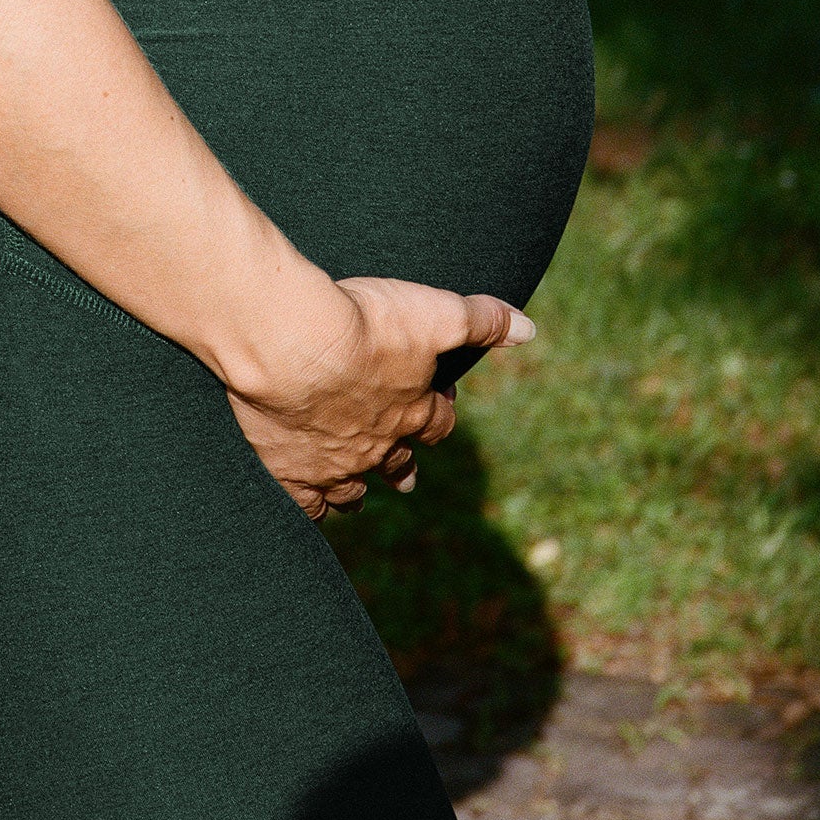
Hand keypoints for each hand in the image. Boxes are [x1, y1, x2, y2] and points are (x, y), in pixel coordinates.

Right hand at [221, 275, 535, 520]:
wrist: (292, 344)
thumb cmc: (365, 324)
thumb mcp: (435, 312)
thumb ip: (481, 320)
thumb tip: (528, 330)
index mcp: (413, 411)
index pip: (436, 422)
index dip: (439, 414)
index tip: (438, 407)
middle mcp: (377, 446)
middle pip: (396, 462)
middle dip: (403, 465)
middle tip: (407, 477)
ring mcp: (333, 465)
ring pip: (351, 490)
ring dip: (357, 493)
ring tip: (358, 500)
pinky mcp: (290, 473)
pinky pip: (305, 505)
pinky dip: (310, 507)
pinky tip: (309, 507)